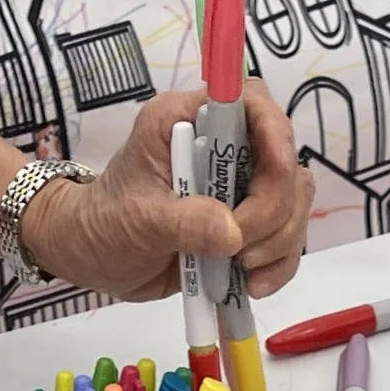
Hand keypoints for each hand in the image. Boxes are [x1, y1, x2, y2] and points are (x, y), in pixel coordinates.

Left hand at [24, 83, 313, 303]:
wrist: (96, 257)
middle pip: (284, 163)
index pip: (251, 104)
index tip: (277, 172)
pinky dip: (280, 264)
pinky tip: (252, 286)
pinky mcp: (246, 225)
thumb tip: (233, 233)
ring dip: (280, 242)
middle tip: (241, 250)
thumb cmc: (105, 223)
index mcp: (189, 120)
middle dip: (273, 212)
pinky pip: (286, 239)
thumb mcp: (137, 219)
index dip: (275, 134)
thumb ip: (184, 221)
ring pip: (294, 202)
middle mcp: (222, 146)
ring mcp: (239, 187)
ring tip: (243, 271)